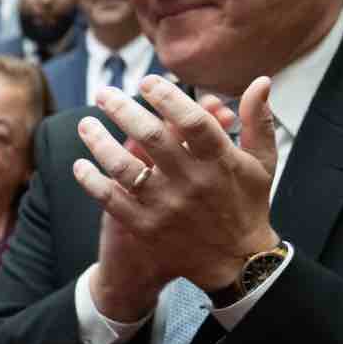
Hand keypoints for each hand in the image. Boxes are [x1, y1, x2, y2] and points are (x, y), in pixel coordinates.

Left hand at [74, 74, 280, 297]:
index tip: (146, 81)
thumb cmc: (248, 204)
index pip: (192, 120)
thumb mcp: (263, 163)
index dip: (167, 97)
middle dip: (123, 110)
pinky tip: (79, 165)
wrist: (236, 262)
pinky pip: (111, 200)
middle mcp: (191, 182)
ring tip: (85, 124)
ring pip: (124, 167)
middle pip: (151, 137)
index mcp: (221, 161)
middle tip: (105, 92)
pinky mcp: (146, 228)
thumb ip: (257, 121)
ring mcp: (166, 206)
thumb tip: (260, 80)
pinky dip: (91, 181)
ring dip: (99, 143)